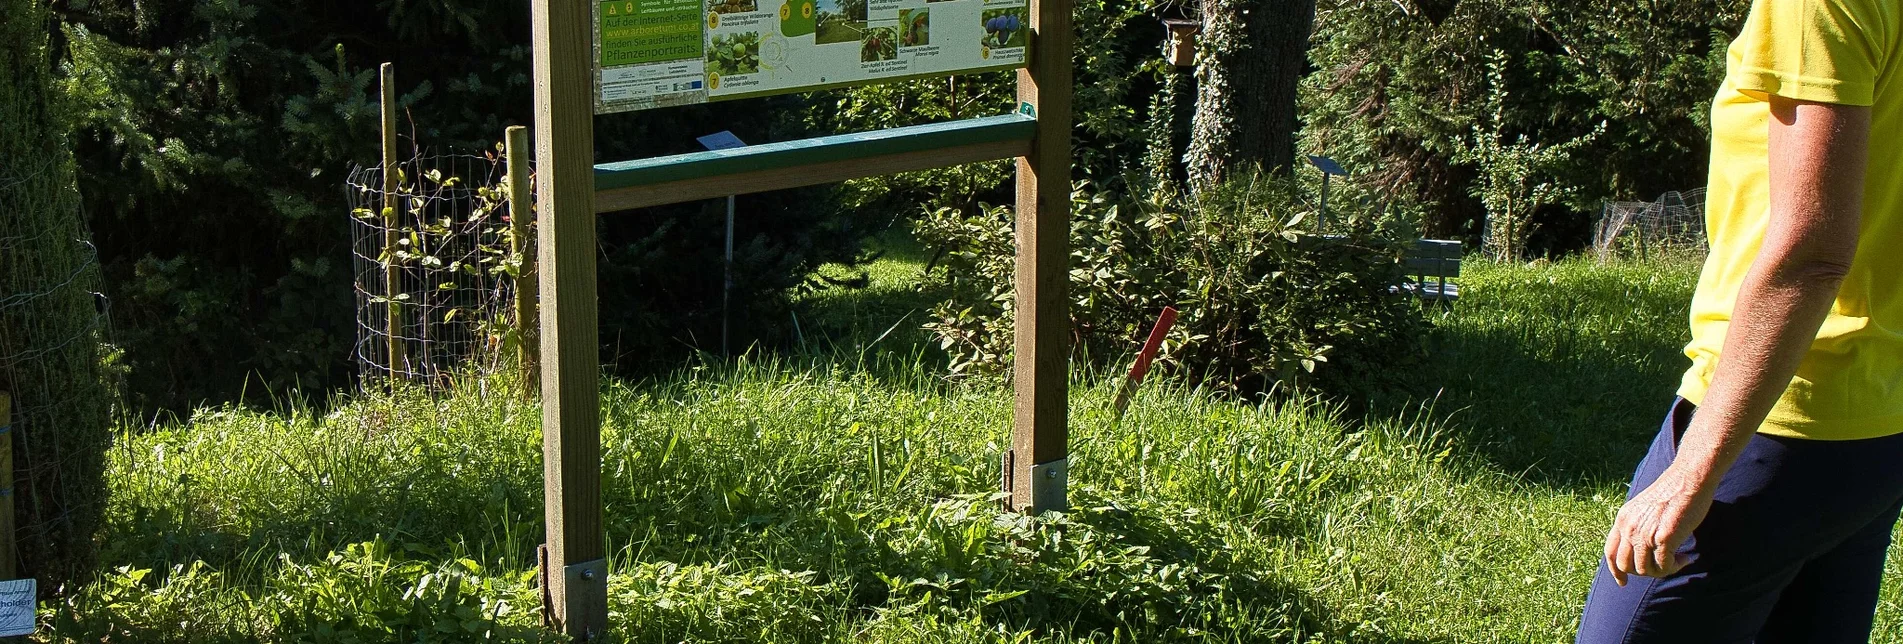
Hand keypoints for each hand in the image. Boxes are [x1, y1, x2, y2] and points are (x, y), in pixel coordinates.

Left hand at [1603, 465, 1714, 585]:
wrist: (1688, 479)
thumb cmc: (1672, 493)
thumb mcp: (1643, 509)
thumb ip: (1637, 526)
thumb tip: (1640, 550)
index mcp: (1622, 519)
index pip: (1610, 552)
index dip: (1615, 570)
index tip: (1622, 582)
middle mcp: (1629, 527)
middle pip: (1626, 565)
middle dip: (1644, 572)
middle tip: (1664, 566)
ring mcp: (1644, 533)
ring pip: (1645, 570)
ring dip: (1663, 571)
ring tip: (1678, 560)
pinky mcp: (1663, 538)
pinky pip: (1664, 566)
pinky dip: (1676, 567)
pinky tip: (1686, 559)